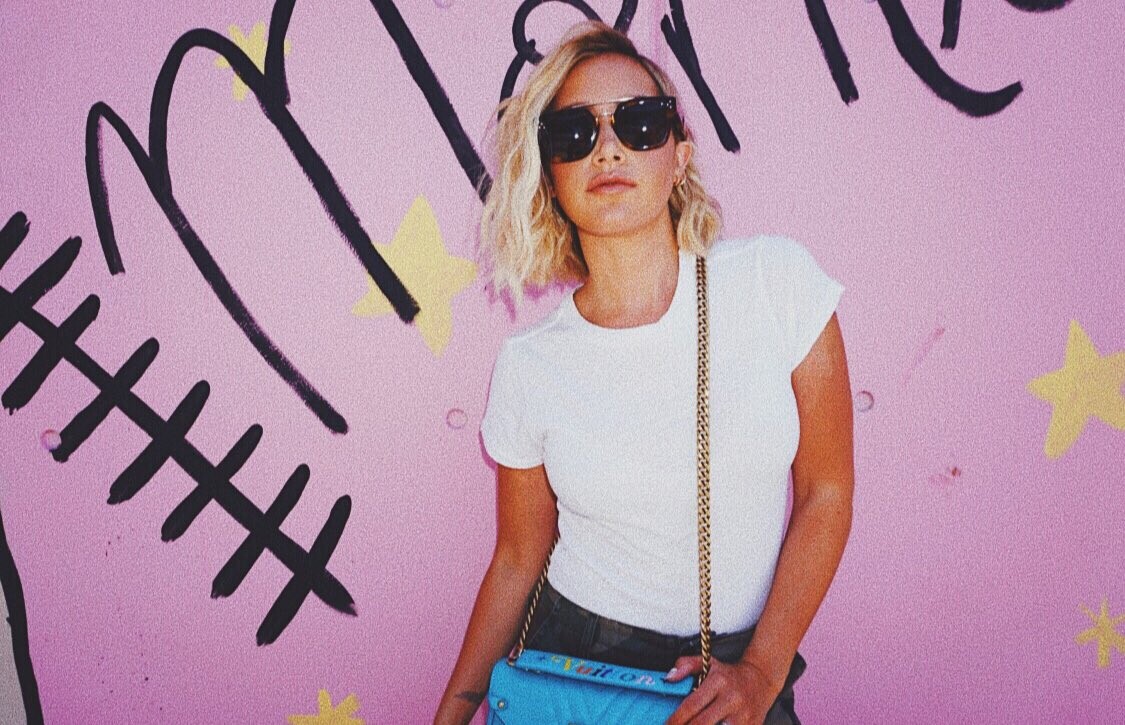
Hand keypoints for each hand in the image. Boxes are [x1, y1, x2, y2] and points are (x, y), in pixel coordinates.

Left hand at [663, 655, 782, 724]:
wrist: (761, 680)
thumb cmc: (729, 675)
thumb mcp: (708, 663)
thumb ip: (686, 665)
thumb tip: (668, 677)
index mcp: (719, 681)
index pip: (692, 704)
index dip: (677, 719)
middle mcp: (732, 699)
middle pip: (702, 724)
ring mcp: (744, 716)